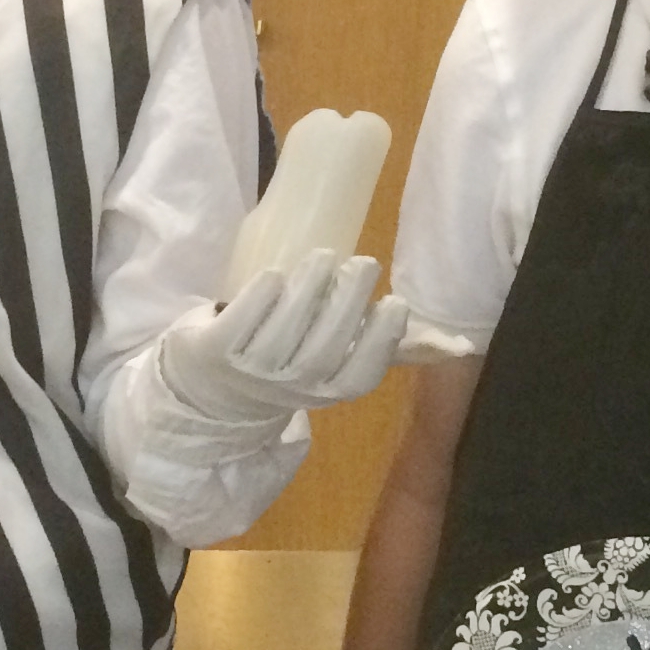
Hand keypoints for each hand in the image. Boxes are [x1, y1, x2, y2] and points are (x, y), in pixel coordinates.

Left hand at [160, 251, 408, 429]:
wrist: (210, 394)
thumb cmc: (281, 368)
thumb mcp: (324, 369)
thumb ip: (369, 349)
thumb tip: (439, 340)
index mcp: (324, 392)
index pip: (360, 376)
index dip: (381, 341)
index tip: (394, 301)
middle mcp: (289, 388)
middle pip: (325, 349)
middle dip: (348, 302)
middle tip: (363, 263)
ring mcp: (250, 372)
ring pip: (284, 332)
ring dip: (308, 289)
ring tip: (324, 256)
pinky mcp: (214, 351)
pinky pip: (242, 321)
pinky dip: (262, 295)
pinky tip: (277, 274)